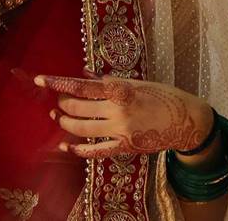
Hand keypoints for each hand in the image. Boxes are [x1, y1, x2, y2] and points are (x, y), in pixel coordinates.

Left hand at [35, 74, 212, 157]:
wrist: (186, 120)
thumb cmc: (164, 96)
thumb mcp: (138, 83)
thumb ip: (110, 82)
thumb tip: (84, 75)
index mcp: (121, 90)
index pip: (82, 86)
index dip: (59, 83)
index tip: (41, 80)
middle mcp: (118, 110)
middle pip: (78, 108)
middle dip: (62, 104)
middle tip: (58, 101)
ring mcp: (120, 131)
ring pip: (81, 129)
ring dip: (66, 123)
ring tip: (59, 118)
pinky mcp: (124, 147)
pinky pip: (95, 151)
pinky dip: (78, 149)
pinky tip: (66, 146)